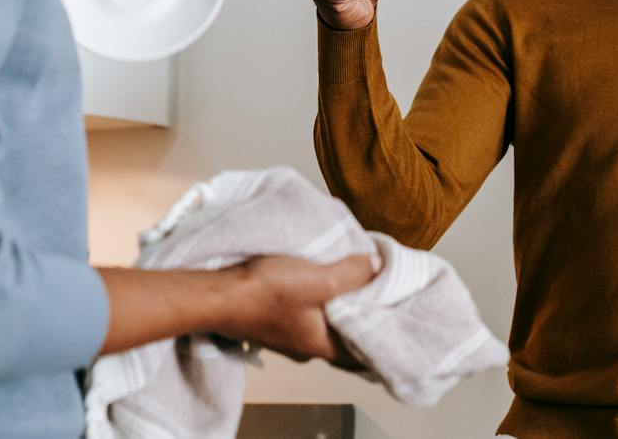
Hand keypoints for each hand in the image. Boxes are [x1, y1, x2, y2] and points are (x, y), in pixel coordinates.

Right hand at [216, 254, 375, 363]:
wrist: (218, 294)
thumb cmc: (265, 293)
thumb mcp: (319, 280)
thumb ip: (352, 275)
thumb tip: (376, 267)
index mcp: (324, 346)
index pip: (365, 350)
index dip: (384, 330)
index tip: (399, 309)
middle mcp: (309, 348)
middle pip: (348, 335)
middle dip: (365, 314)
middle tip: (383, 291)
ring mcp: (291, 336)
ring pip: (328, 323)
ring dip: (343, 305)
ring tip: (359, 280)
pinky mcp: (277, 320)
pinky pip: (310, 313)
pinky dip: (323, 300)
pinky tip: (325, 280)